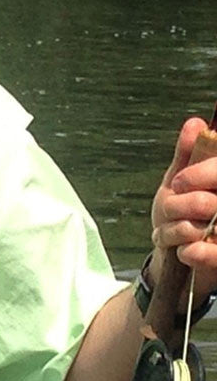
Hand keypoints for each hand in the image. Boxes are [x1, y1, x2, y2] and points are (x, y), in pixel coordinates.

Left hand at [149, 115, 216, 294]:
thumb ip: (188, 156)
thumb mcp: (179, 182)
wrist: (182, 256)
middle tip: (169, 209)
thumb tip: (195, 123)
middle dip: (182, 204)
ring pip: (208, 226)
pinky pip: (215, 255)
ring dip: (180, 229)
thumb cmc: (183, 215)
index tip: (178, 182)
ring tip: (169, 231)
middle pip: (210, 201)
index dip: (203, 173)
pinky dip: (195, 253)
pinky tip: (184, 252)